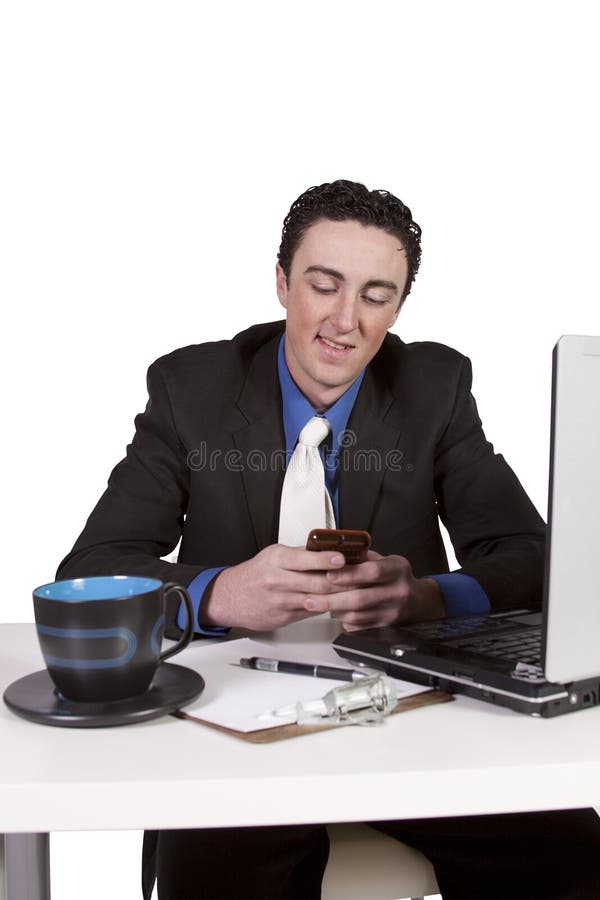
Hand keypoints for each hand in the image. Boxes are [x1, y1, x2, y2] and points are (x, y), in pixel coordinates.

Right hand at [200, 544, 346, 630]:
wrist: (230, 597)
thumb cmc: (255, 574)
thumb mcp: (274, 555)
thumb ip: (300, 554)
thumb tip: (327, 548)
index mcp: (277, 559)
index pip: (305, 558)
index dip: (325, 559)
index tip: (342, 558)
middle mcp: (278, 579)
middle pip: (315, 582)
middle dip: (341, 581)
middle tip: (360, 577)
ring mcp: (281, 600)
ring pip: (316, 599)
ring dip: (338, 596)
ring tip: (356, 592)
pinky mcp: (283, 617)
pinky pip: (310, 612)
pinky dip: (326, 608)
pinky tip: (338, 604)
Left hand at [305, 550, 444, 630]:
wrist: (416, 601)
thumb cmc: (395, 576)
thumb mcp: (385, 560)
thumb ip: (362, 557)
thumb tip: (334, 552)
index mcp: (397, 570)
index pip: (372, 572)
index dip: (349, 574)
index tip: (329, 574)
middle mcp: (397, 592)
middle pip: (361, 598)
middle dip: (331, 599)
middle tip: (311, 598)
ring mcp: (392, 612)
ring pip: (357, 615)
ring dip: (334, 610)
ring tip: (317, 604)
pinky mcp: (385, 627)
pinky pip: (359, 627)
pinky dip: (343, 620)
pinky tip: (334, 612)